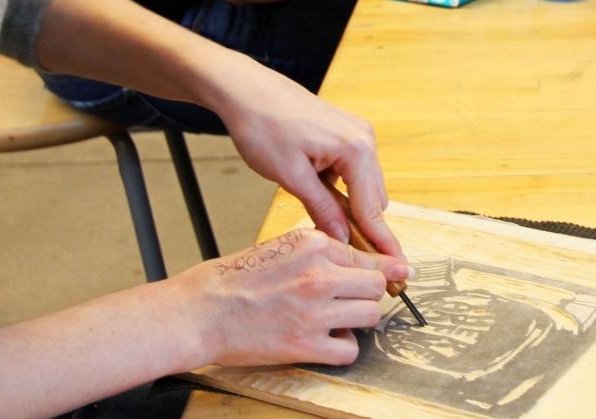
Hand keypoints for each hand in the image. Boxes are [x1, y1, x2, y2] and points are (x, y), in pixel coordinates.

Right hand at [179, 229, 411, 366]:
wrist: (199, 311)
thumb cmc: (234, 279)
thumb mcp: (281, 247)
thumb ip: (320, 252)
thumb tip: (359, 260)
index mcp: (313, 245)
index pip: (367, 257)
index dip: (380, 270)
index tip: (395, 275)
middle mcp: (318, 275)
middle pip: (376, 285)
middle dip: (368, 294)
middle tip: (352, 300)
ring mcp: (314, 311)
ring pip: (371, 315)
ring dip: (359, 319)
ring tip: (337, 319)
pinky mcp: (306, 344)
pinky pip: (350, 349)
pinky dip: (343, 348)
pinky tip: (327, 340)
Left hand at [210, 54, 404, 260]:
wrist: (246, 90)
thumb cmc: (263, 125)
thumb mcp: (290, 176)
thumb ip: (321, 208)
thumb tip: (341, 237)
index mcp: (356, 149)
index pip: (372, 208)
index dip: (381, 240)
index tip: (396, 265)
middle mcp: (365, 139)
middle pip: (375, 197)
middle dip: (364, 224)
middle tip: (348, 251)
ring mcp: (358, 133)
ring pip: (365, 184)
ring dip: (350, 204)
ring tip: (323, 217)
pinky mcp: (346, 131)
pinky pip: (354, 169)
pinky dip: (343, 187)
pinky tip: (318, 190)